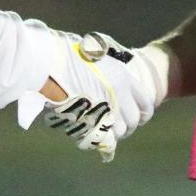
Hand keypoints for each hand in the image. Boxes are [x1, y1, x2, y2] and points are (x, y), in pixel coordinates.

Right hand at [17, 31, 157, 161]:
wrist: (49, 61)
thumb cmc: (67, 55)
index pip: (146, 100)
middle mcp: (118, 92)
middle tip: (118, 127)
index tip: (138, 117)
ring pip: (119, 131)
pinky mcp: (89, 119)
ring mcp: (104, 107)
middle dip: (128, 127)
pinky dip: (100, 140)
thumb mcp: (96, 57)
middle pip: (134, 120)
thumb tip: (113, 86)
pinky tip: (94, 137)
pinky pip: (102, 137)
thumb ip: (109, 73)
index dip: (143, 112)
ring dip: (113, 134)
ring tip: (104, 131)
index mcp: (122, 75)